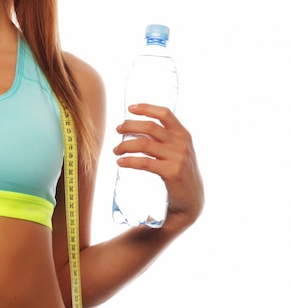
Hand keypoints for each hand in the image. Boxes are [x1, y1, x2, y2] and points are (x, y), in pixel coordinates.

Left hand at [114, 104, 203, 229]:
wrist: (192, 198)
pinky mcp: (172, 172)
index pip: (165, 114)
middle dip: (129, 126)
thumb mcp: (177, 150)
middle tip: (117, 130)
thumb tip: (134, 126)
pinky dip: (129, 160)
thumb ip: (163, 138)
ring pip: (144, 144)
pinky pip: (144, 162)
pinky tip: (120, 162)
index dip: (146, 108)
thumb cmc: (179, 171)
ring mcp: (178, 157)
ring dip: (125, 145)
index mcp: (183, 134)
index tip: (130, 108)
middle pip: (150, 127)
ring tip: (116, 150)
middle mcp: (182, 143)